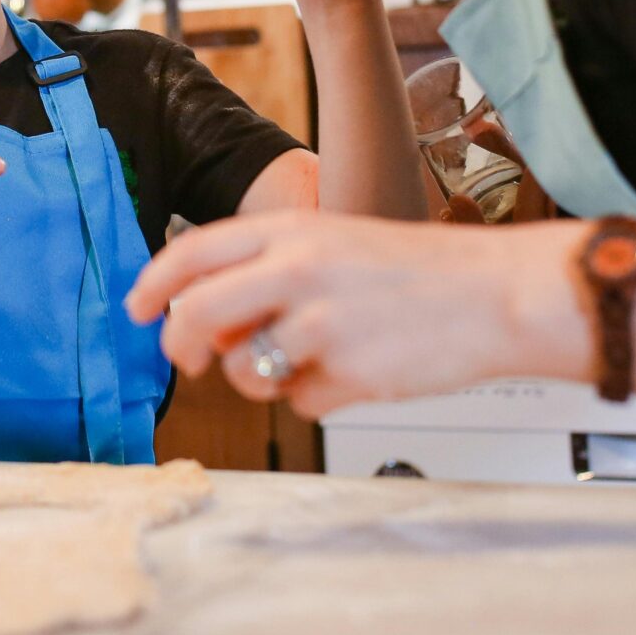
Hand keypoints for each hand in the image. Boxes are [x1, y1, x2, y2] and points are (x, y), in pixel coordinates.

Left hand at [124, 210, 570, 418]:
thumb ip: (271, 270)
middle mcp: (297, 271)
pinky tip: (354, 373)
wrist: (499, 295)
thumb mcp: (334, 245)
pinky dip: (316, 398)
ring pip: (242, 369)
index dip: (152, 283)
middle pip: (194, 315)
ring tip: (304, 362)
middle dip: (180, 344)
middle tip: (189, 357)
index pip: (192, 251)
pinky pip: (298, 403)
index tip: (136, 308)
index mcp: (292, 231)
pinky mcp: (347, 373)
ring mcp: (320, 323)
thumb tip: (210, 320)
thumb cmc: (419, 273)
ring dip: (258, 379)